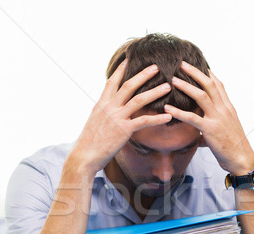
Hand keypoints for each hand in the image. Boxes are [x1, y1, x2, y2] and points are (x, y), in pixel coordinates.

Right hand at [69, 60, 171, 174]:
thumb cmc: (89, 142)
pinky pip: (144, 121)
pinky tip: (168, 116)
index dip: (121, 69)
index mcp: (101, 104)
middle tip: (156, 66)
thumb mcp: (95, 122)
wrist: (84, 156)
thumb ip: (104, 113)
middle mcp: (109, 107)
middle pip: (129, 86)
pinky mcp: (124, 130)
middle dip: (143, 75)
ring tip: (167, 86)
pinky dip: (157, 118)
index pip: (112, 81)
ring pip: (139, 100)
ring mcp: (117, 118)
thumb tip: (109, 109)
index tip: (129, 58)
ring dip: (155, 92)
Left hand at [164, 61, 253, 174]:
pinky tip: (168, 108)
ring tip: (173, 79)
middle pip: (209, 84)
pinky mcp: (210, 130)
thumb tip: (200, 133)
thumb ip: (213, 126)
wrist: (241, 159)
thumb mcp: (226, 130)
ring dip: (186, 86)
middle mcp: (224, 109)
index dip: (208, 73)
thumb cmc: (234, 147)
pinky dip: (178, 111)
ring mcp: (217, 118)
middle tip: (182, 64)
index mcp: (228, 107)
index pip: (218, 84)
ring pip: (201, 95)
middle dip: (195, 72)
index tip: (198, 64)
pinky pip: (192, 118)